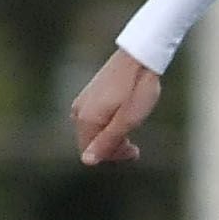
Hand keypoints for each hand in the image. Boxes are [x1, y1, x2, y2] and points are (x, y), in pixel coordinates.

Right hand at [70, 48, 160, 165]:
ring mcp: (83, 102)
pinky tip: (125, 118)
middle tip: (136, 148)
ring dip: (113, 137)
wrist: (140, 57)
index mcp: (86, 119)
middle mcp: (78, 111)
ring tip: (133, 131)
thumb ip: (107, 141)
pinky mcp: (90, 95)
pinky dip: (110, 124)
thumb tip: (87, 162)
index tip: (134, 151)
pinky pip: (96, 119)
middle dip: (113, 148)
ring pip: (94, 131)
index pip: (91, 152)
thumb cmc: (137, 89)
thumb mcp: (127, 121)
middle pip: (91, 142)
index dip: (112, 156)